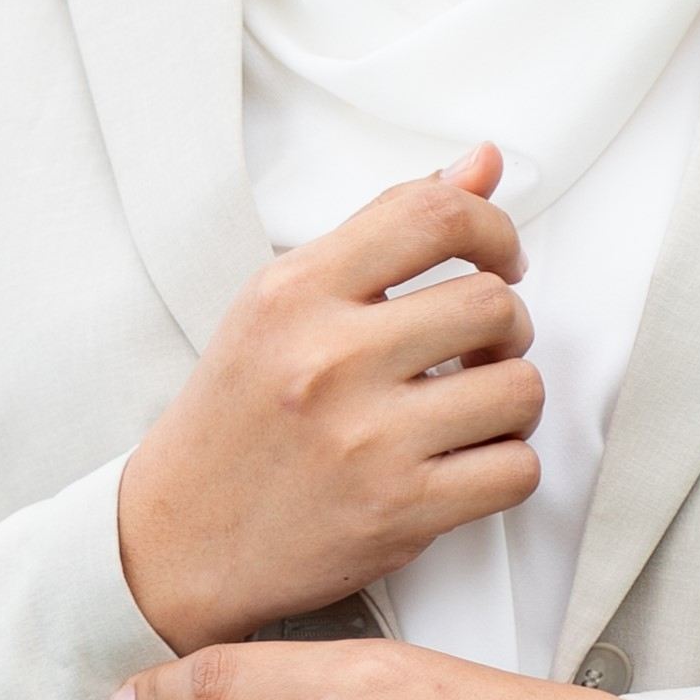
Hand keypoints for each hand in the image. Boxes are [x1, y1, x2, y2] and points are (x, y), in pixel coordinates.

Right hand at [115, 149, 539, 653]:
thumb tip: (483, 163)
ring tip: (471, 405)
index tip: (499, 256)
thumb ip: (385, 228)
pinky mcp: (399, 511)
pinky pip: (516, 470)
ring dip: (511, 397)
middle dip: (507, 324)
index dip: (493, 229)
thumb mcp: (284, 301)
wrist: (179, 536)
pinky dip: (506, 465)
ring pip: (520, 388)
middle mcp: (330, 359)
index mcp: (297, 292)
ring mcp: (367, 440)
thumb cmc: (238, 414)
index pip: (433, 214)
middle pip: (493, 303)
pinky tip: (466, 459)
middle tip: (479, 345)